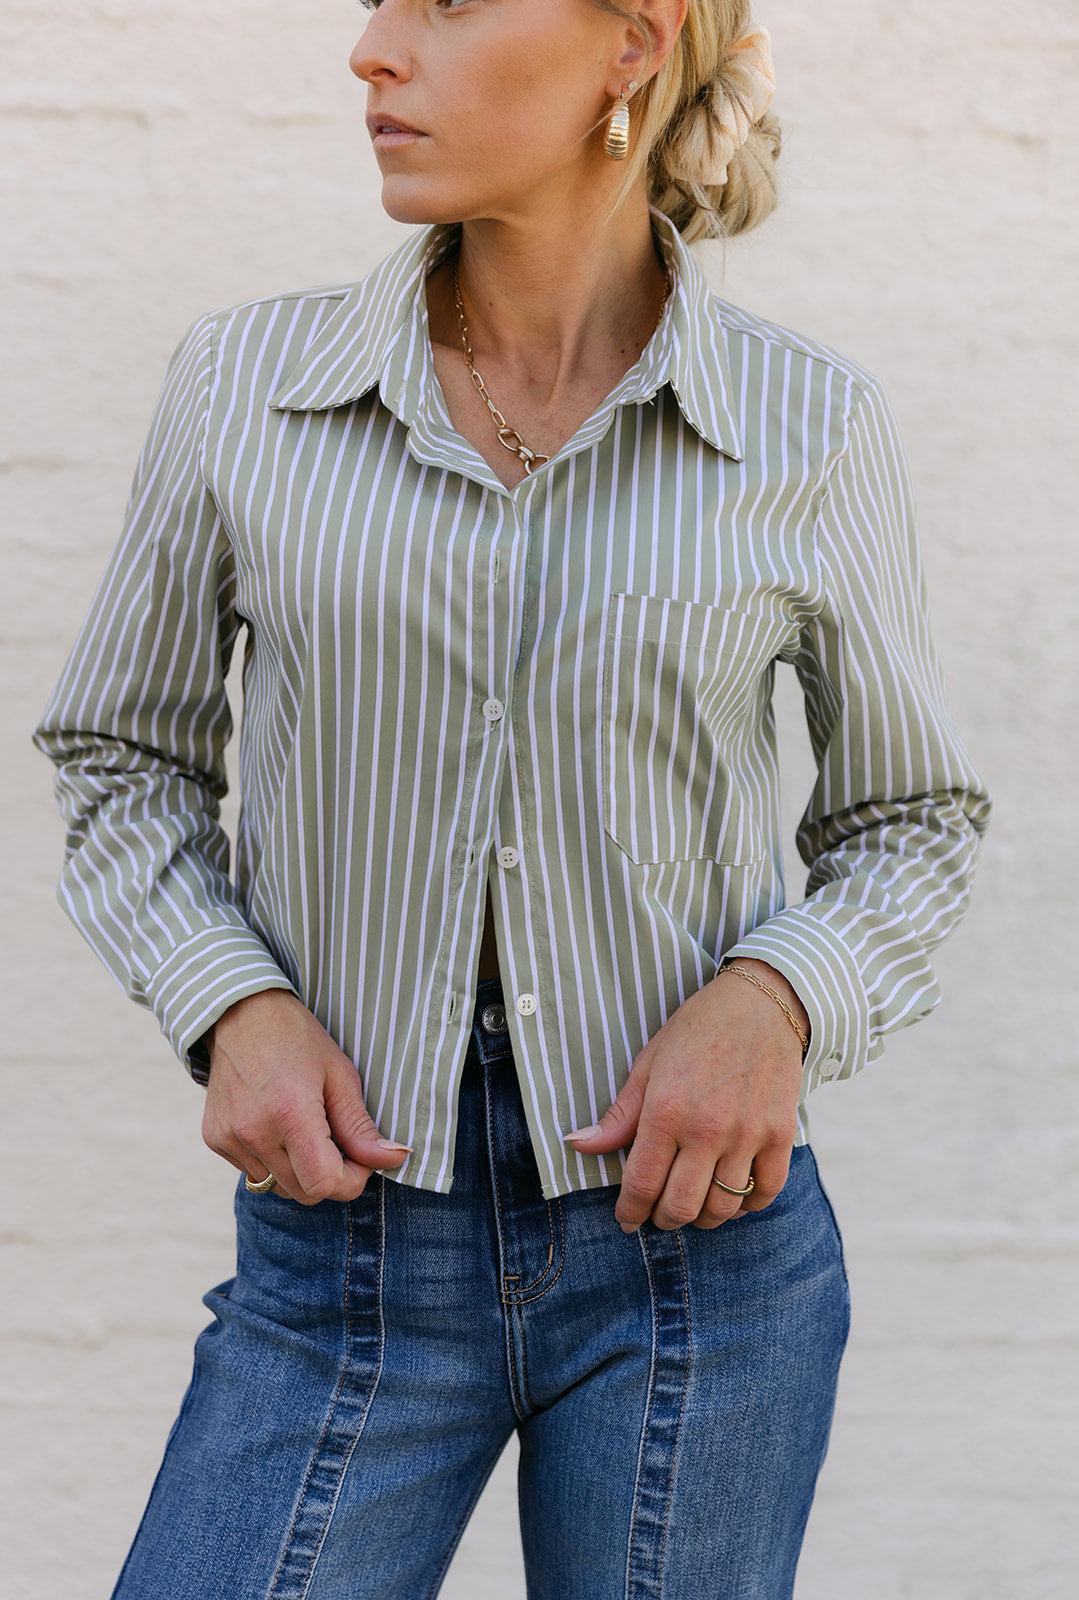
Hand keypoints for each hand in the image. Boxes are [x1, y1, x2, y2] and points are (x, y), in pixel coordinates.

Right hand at [200, 990, 411, 1204]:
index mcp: (289, 1113)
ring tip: (306, 1130)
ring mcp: (229, 1138)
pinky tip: (277, 1127)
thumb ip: (362, 1128)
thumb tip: (395, 1159)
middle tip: (338, 1142)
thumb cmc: (297, 1039)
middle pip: (303, 1193)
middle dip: (330, 1177)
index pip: (323, 1183)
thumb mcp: (340, 1076)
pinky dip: (274, 1162)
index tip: (360, 1158)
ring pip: (278, 1187)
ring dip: (300, 1172)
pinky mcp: (215, 1140)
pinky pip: (253, 1173)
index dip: (351, 1180)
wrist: (240, 1014)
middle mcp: (254, 1132)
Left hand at [563, 960, 808, 1231]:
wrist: (762, 1005)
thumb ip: (618, 1115)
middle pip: (680, 1206)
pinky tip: (733, 1197)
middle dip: (664, 1220)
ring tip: (694, 1207)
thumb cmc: (698, 1030)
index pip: (642, 1184)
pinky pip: (765, 1192)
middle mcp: (706, 1129)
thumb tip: (577, 1146)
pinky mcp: (780, 1135)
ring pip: (722, 1207)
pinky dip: (747, 1206)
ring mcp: (747, 1134)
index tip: (627, 1220)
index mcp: (666, 1111)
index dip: (630, 1212)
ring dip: (703, 1218)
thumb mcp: (649, 1064)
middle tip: (659, 1215)